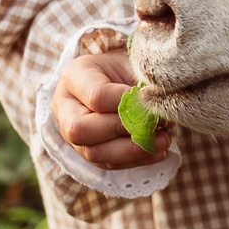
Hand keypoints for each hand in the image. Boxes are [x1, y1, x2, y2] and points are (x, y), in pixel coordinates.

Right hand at [52, 50, 172, 169]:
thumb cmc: (124, 68)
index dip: (126, 102)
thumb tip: (160, 111)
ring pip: (94, 153)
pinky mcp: (88, 152)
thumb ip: (143, 85)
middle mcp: (65, 108)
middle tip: (155, 126)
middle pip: (82, 130)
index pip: (97, 97)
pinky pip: (108, 164)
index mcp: (74, 77)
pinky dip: (136, 161)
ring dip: (132, 151)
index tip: (152, 100)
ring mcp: (72, 134)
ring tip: (163, 141)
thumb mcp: (131, 64)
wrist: (115, 78)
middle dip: (124, 130)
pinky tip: (158, 152)